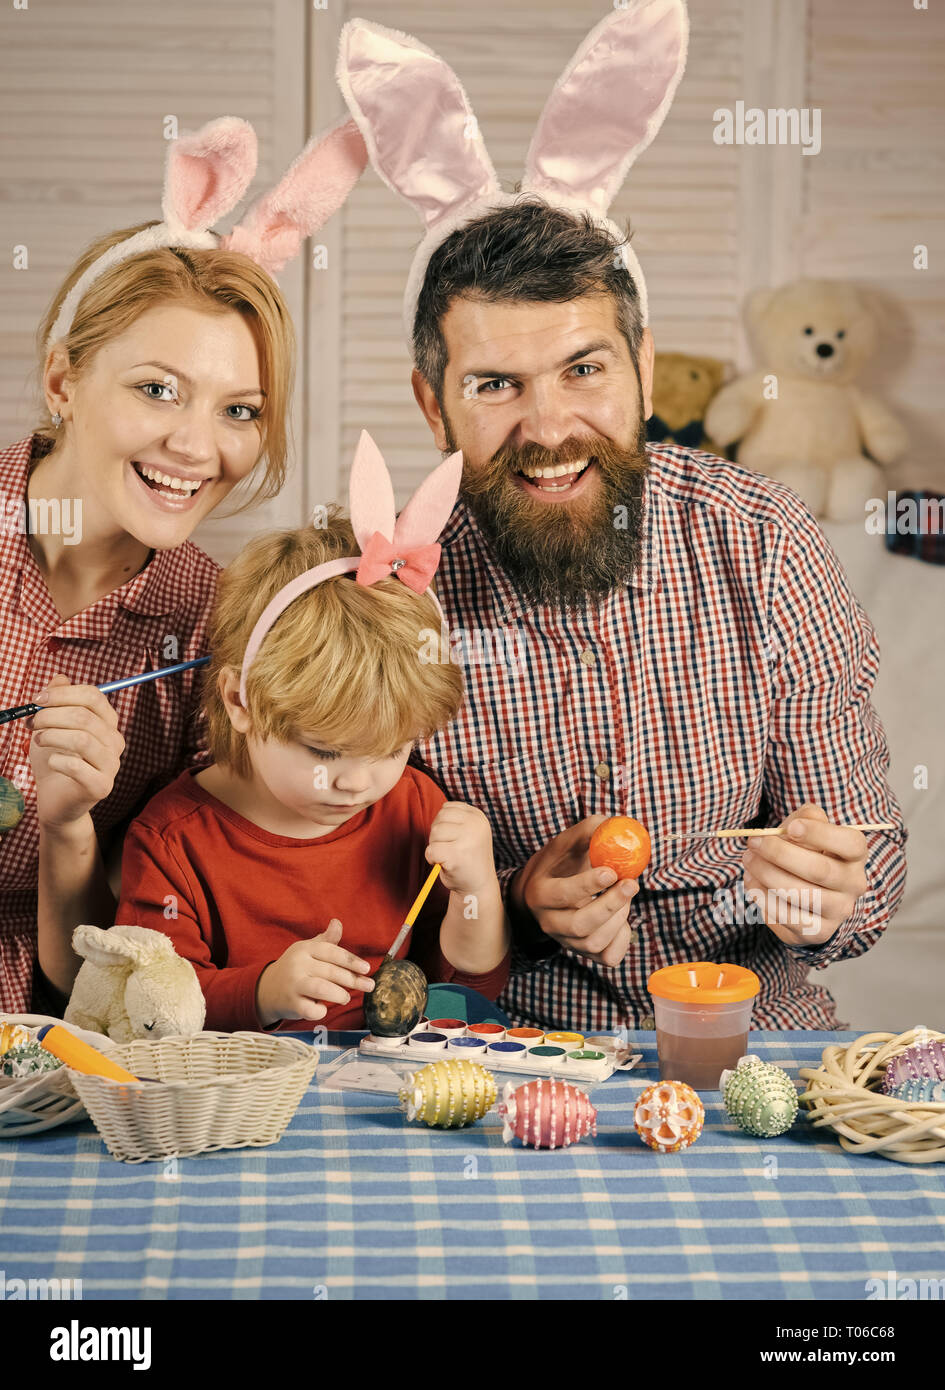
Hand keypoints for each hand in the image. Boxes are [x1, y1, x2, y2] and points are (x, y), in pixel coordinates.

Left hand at [29, 674, 124, 829]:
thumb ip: (58, 701)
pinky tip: (50, 762)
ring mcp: (111, 765)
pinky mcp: (101, 786)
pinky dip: (56, 760)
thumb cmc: (55, 760)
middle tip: (32, 723)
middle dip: (51, 715)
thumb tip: (60, 678)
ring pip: (82, 739)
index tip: (37, 699)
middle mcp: (115, 742)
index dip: (62, 694)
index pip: (93, 696)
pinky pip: (77, 767)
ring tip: (37, 740)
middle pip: (85, 716)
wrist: (55, 799)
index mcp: (107, 723)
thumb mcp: (52, 726)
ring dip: (52, 735)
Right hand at [255, 918, 374, 1026]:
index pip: (332, 952)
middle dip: (353, 980)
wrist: (267, 988)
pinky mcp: (291, 1003)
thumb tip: (337, 922)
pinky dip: (320, 1010)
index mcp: (305, 949)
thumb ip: (326, 940)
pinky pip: (310, 1009)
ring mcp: (293, 984)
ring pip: (321, 988)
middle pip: (330, 971)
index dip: (351, 960)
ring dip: (339, 994)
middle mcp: (298, 964)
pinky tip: (324, 1008)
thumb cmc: (296, 968)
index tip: (367, 968)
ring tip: (346, 997)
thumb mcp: (308, 950)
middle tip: (368, 986)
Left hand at [426, 801, 495, 895]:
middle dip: (437, 834)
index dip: (443, 824)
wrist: (477, 887)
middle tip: (449, 849)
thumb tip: (440, 808)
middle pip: (439, 819)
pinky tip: (444, 864)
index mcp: (478, 817)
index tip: (454, 839)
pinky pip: (431, 850)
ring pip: (434, 833)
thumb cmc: (467, 859)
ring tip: (448, 856)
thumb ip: (457, 818)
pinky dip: (431, 858)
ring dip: (435, 846)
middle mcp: (475, 825)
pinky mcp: (457, 855)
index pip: (447, 808)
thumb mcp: (468, 832)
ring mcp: (467, 839)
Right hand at [512, 816, 639, 967]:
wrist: (545, 894)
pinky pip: (608, 957)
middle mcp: (548, 922)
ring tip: (625, 894)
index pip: (561, 894)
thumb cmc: (559, 864)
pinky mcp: (585, 954)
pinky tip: (622, 918)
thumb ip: (588, 831)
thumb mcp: (566, 844)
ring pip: (594, 943)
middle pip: (579, 925)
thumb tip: (613, 824)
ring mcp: (566, 942)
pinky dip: (623, 939)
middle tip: (631, 884)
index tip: (611, 871)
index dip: (587, 885)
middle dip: (610, 905)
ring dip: (619, 917)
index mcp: (539, 893)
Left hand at [742, 804, 869, 947]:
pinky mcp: (818, 932)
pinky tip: (752, 881)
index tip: (792, 827)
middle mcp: (854, 885)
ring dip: (766, 874)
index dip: (820, 834)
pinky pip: (786, 916)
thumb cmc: (807, 852)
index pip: (849, 843)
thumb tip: (797, 823)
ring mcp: (838, 911)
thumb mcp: (808, 829)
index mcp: (855, 855)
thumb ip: (805, 818)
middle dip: (780, 854)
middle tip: (754, 842)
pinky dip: (763, 897)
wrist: (810, 892)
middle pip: (819, 870)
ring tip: (749, 860)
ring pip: (800, 895)